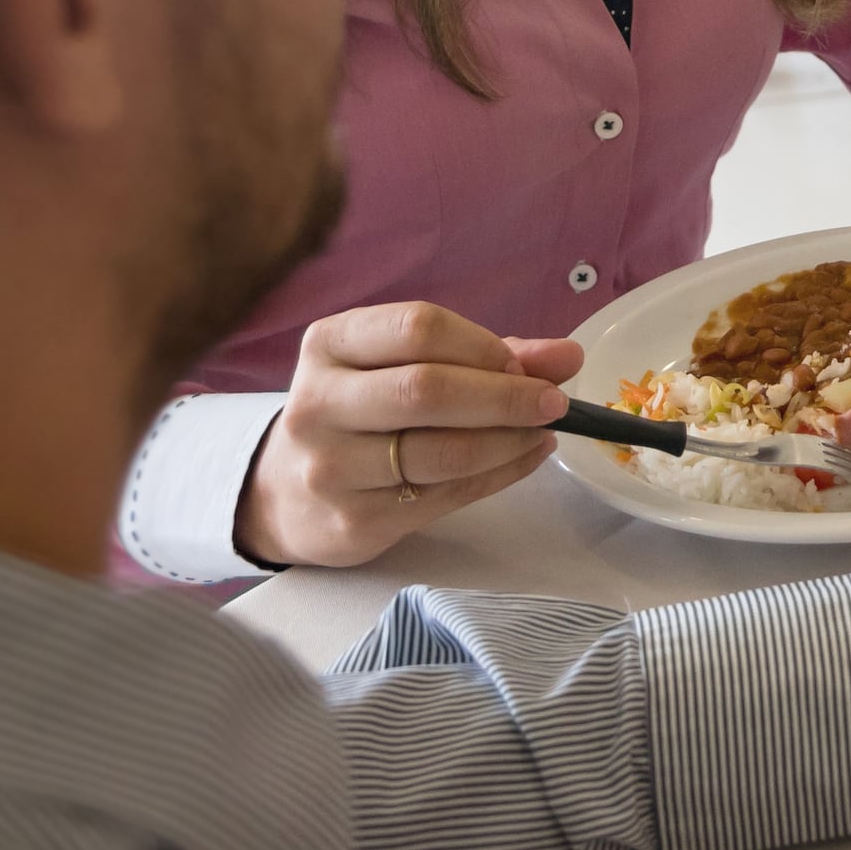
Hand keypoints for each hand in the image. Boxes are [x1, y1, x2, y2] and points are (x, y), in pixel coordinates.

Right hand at [235, 301, 577, 569]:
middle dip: (506, 395)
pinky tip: (524, 458)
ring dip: (509, 441)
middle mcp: (319, 403)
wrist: (286, 495)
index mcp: (329, 345)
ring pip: (442, 452)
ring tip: (542, 432)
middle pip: (428, 390)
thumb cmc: (360, 413)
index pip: (417, 328)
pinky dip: (499, 475)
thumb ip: (481, 354)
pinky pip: (445, 496)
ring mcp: (331, 467)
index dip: (483, 345)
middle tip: (554, 401)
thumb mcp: (400, 366)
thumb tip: (564, 356)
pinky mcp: (354, 521)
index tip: (526, 362)